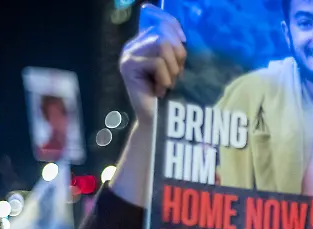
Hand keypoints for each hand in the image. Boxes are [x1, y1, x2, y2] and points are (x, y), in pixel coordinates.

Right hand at [120, 5, 186, 123]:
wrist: (157, 120)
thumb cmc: (169, 95)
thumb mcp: (175, 67)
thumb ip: (175, 49)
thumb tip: (180, 35)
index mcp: (144, 43)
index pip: (161, 25)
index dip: (175, 31)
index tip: (184, 46)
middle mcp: (133, 46)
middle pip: (164, 35)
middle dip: (177, 57)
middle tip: (175, 76)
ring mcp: (128, 55)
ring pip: (162, 46)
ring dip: (172, 68)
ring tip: (166, 84)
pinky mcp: (128, 65)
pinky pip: (158, 63)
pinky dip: (165, 78)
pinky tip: (159, 90)